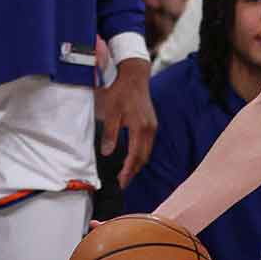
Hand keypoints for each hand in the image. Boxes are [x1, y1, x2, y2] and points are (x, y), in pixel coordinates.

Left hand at [95, 58, 156, 186]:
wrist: (135, 76)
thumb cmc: (121, 92)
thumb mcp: (111, 112)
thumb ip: (110, 134)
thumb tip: (108, 153)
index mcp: (140, 128)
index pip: (135, 156)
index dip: (128, 171)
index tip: (121, 183)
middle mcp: (150, 130)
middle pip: (143, 157)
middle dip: (133, 171)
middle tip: (123, 183)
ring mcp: (153, 127)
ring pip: (147, 152)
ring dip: (137, 164)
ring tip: (126, 174)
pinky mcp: (152, 124)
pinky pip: (148, 145)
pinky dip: (140, 154)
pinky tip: (132, 158)